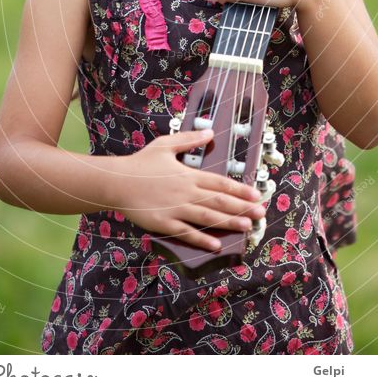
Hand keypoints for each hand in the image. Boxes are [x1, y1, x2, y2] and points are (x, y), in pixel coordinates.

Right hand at [112, 128, 265, 251]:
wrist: (116, 182)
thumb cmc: (141, 163)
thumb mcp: (165, 145)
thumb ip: (189, 140)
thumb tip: (210, 132)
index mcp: (189, 174)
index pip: (220, 183)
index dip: (240, 190)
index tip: (256, 195)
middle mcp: (186, 192)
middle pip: (219, 201)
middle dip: (242, 208)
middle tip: (261, 214)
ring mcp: (176, 209)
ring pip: (208, 216)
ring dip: (229, 222)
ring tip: (247, 227)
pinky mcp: (164, 223)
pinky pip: (186, 232)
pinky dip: (202, 238)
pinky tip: (216, 244)